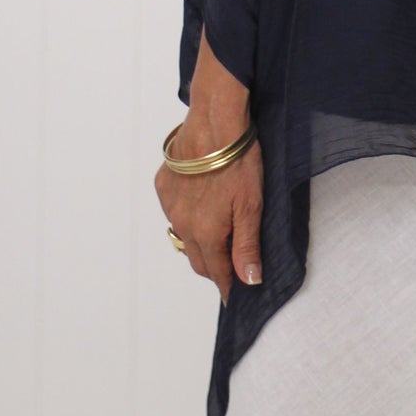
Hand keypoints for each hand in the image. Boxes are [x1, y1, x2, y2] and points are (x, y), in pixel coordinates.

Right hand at [154, 32, 262, 303]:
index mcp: (205, 232)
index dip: (228, 285)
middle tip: (232, 266)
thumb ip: (247, 245)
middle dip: (215, 266)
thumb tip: (249, 281)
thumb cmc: (239, 160)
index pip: (217, 272)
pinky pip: (174, 210)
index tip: (235, 295)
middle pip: (199, 258)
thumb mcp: (252, 205)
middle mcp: (182, 223)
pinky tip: (201, 201)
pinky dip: (187, 213)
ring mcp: (170, 204)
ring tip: (218, 232)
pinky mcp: (164, 184)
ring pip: (184, 235)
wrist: (215, 121)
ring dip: (200, 240)